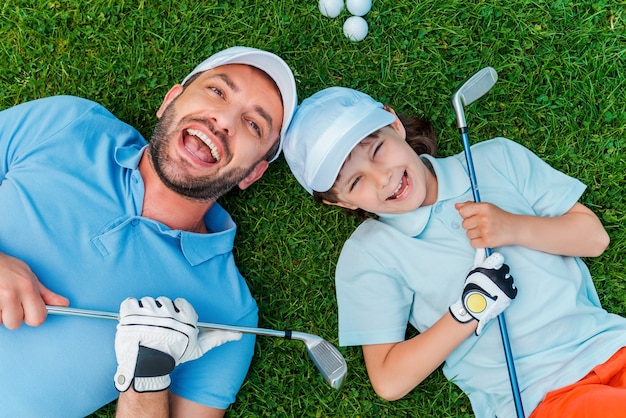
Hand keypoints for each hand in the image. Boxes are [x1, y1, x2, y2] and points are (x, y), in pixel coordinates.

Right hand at [0, 252, 68, 328]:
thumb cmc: (7, 268)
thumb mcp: (30, 277)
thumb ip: (46, 294)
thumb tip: (64, 304)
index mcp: (27, 288)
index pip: (38, 319)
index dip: (34, 317)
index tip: (29, 311)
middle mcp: (11, 295)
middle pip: (15, 323)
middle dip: (13, 317)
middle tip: (10, 304)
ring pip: (1, 322)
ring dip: (0, 314)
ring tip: (1, 299)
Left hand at [114, 296, 241, 392]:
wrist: (146, 367)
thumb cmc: (173, 356)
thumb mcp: (198, 348)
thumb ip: (217, 338)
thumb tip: (238, 335)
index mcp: (185, 316)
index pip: (180, 303)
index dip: (175, 313)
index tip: (171, 325)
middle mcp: (170, 311)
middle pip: (164, 302)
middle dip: (159, 314)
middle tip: (156, 330)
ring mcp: (149, 311)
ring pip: (148, 302)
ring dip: (144, 313)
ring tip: (144, 328)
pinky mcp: (131, 311)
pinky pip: (130, 301)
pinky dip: (129, 310)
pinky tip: (132, 323)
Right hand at [449, 251, 516, 334]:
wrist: (475, 306)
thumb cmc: (472, 289)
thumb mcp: (473, 273)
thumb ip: (480, 261)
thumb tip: (482, 250)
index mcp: (487, 269)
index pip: (499, 258)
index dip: (497, 262)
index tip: (495, 266)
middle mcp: (497, 276)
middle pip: (506, 268)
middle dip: (501, 272)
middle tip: (495, 279)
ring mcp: (504, 285)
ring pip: (510, 278)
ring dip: (505, 282)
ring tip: (497, 289)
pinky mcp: (510, 294)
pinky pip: (513, 288)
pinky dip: (509, 290)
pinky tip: (501, 293)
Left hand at [455, 201, 515, 248]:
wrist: (515, 228)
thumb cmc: (500, 217)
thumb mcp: (487, 207)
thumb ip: (470, 205)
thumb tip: (457, 206)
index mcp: (483, 207)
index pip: (462, 212)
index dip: (466, 215)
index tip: (473, 216)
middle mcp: (484, 218)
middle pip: (464, 224)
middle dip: (471, 225)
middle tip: (481, 225)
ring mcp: (485, 230)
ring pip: (468, 234)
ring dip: (474, 234)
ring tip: (485, 231)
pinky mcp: (487, 242)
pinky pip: (472, 243)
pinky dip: (477, 242)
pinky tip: (485, 237)